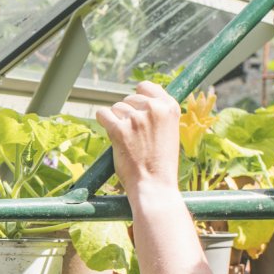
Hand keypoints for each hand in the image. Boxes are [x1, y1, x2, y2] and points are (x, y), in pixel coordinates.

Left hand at [95, 81, 180, 198]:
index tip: (137, 108)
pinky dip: (103, 121)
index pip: (147, 87)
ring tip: (127, 140)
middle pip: (130, 98)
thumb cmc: (161, 163)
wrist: (154, 186)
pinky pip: (103, 114)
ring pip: (117, 107)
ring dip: (117, 121)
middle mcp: (153, 109)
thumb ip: (158, 114)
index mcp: (170, 107)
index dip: (140, 97)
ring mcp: (135, 119)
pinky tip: (111, 132)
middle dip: (128, 113)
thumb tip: (142, 98)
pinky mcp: (119, 129)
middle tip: (134, 135)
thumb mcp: (169, 132)